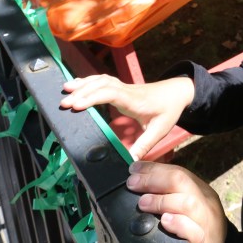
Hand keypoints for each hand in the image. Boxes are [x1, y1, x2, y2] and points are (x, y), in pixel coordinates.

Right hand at [60, 75, 194, 158]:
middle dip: (81, 92)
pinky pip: (103, 80)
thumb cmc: (169, 110)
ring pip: (100, 80)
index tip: (76, 105)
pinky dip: (89, 81)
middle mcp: (126, 90)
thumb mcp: (160, 130)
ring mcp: (124, 86)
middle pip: (101, 85)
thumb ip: (144, 145)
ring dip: (83, 83)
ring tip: (65, 89)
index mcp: (134, 100)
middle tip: (64, 102)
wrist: (178, 92)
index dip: (92, 98)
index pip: (110, 94)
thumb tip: (129, 163)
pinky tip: (78, 83)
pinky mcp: (122, 87)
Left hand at [128, 161, 227, 242]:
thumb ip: (171, 195)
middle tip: (132, 183)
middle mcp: (207, 203)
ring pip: (188, 203)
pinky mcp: (205, 239)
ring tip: (143, 203)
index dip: (154, 169)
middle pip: (182, 181)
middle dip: (153, 179)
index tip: (134, 169)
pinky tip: (165, 221)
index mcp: (202, 191)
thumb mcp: (188, 207)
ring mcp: (208, 222)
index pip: (179, 172)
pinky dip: (177, 223)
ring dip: (161, 200)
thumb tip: (141, 181)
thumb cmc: (197, 228)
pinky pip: (193, 229)